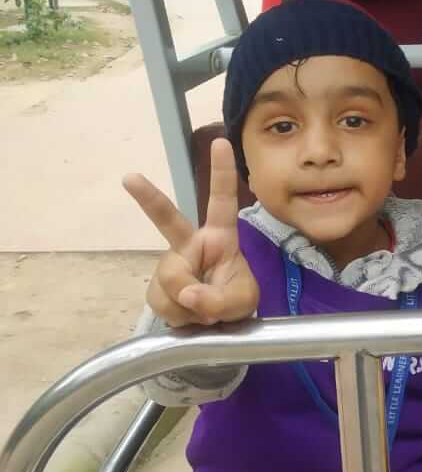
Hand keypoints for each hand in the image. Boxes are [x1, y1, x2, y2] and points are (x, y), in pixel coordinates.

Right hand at [122, 138, 258, 326]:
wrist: (218, 329)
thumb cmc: (236, 301)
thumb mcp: (242, 302)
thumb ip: (219, 299)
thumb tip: (187, 293)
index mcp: (220, 238)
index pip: (222, 202)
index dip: (221, 173)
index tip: (220, 142)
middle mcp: (191, 245)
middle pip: (168, 220)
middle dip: (149, 199)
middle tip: (130, 177)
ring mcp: (171, 265)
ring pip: (171, 281)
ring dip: (189, 304)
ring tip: (205, 312)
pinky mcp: (158, 288)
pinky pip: (164, 302)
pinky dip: (179, 316)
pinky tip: (189, 318)